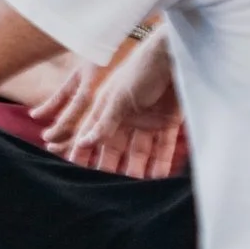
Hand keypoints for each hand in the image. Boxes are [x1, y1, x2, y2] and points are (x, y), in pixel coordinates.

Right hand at [34, 28, 182, 178]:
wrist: (176, 56)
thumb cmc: (141, 69)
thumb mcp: (119, 97)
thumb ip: (103, 121)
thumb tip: (83, 142)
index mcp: (107, 108)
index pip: (91, 135)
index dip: (82, 151)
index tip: (73, 170)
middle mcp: (124, 116)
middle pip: (115, 147)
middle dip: (111, 167)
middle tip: (107, 191)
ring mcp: (147, 120)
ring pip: (140, 151)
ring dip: (138, 169)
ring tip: (137, 192)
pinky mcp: (168, 122)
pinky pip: (163, 146)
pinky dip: (161, 162)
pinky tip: (158, 178)